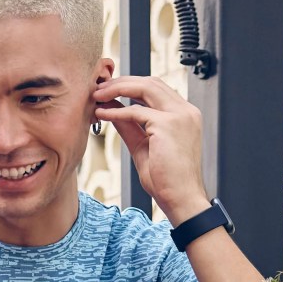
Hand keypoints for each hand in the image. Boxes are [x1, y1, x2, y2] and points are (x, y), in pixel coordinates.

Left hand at [93, 75, 209, 221]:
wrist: (181, 199)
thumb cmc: (166, 180)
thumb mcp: (143, 147)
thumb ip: (130, 126)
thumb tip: (113, 110)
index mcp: (184, 115)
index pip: (157, 89)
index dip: (132, 86)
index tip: (110, 91)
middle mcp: (185, 111)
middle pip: (151, 82)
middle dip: (122, 82)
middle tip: (99, 88)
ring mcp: (179, 116)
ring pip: (145, 88)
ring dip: (118, 88)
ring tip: (97, 95)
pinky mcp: (167, 125)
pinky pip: (135, 112)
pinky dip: (116, 111)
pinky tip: (101, 114)